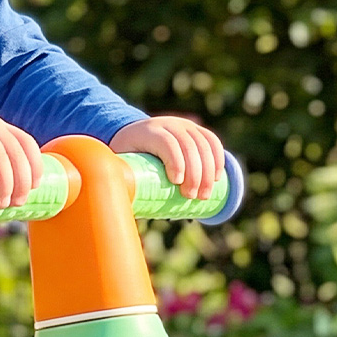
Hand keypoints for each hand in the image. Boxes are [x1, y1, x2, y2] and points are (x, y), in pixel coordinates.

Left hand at [110, 116, 224, 199]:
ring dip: (208, 172)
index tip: (177, 183)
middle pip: (188, 146)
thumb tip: (120, 212)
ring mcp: (183, 125)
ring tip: (204, 195)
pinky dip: (218, 159)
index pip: (166, 143)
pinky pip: (212, 141)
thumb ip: (120, 182)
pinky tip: (218, 178)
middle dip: (194, 173)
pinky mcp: (195, 129)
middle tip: (191, 197)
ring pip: (203, 145)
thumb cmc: (125, 155)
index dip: (175, 161)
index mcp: (147, 132)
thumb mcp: (117, 164)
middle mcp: (167, 124)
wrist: (131, 132)